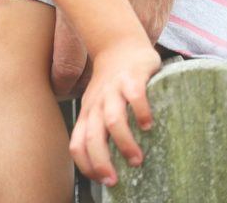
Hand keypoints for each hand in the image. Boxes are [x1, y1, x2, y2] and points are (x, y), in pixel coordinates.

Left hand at [68, 38, 159, 186]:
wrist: (118, 44)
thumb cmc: (111, 84)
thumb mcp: (98, 107)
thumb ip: (101, 130)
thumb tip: (112, 164)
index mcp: (88, 113)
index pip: (77, 143)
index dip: (86, 164)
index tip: (102, 181)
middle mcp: (97, 104)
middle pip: (92, 136)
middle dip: (101, 161)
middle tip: (115, 180)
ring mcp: (113, 90)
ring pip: (112, 119)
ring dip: (123, 142)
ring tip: (136, 159)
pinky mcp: (132, 77)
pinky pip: (134, 96)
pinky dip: (141, 112)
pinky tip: (148, 125)